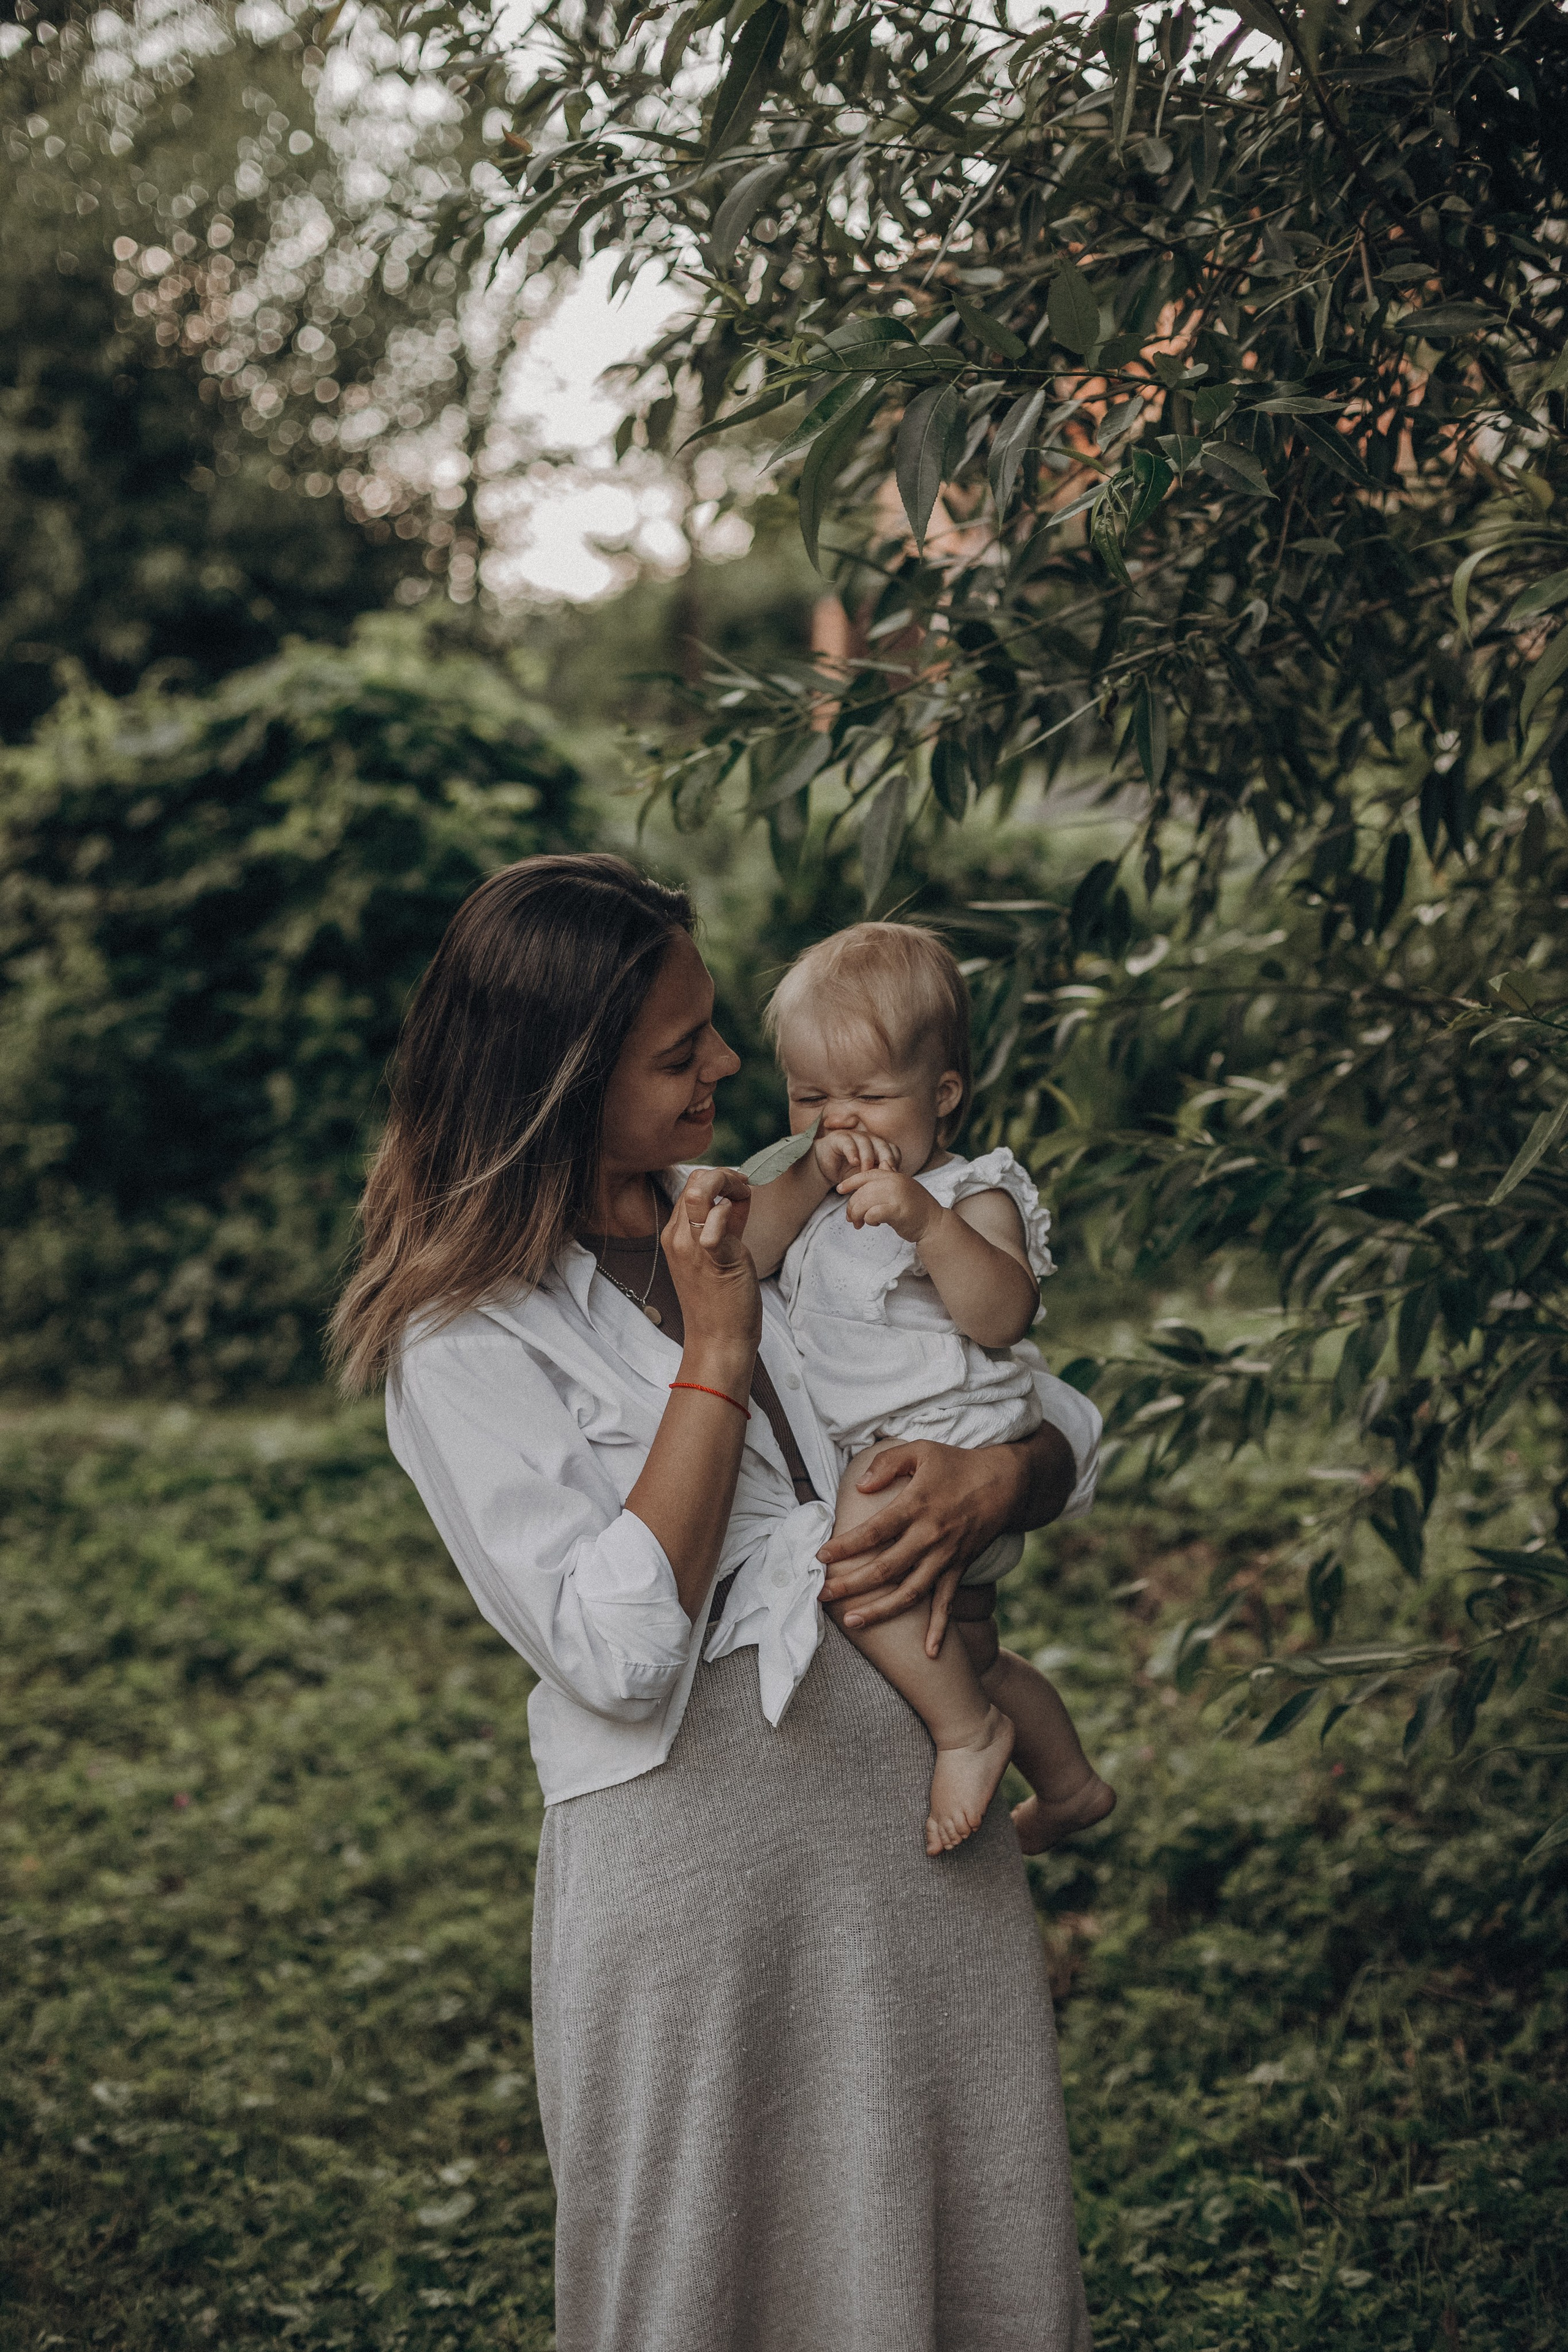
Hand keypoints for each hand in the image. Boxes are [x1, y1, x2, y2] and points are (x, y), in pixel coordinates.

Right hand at [661, 1167, 760, 1366]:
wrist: (719, 1340)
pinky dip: (730, 1209)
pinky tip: (738, 1214)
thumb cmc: (722, 1300)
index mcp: (675, 1234)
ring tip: (745, 1196)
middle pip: (695, 1180)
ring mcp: (692, 1247)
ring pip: (700, 1188)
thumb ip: (725, 1224)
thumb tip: (736, 1198)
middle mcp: (678, 1236)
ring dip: (729, 1183)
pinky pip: (716, 1219)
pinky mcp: (714, 1257)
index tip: (738, 1192)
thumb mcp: (718, 1254)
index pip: (691, 1186)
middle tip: (745, 1190)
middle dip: (724, 1176)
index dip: (718, 1181)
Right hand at [814, 1119, 898, 1188]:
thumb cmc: (848, 1172)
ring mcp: (855, 1137)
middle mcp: (869, 1140)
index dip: (895, 1160)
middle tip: (885, 1172)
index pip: (893, 1150)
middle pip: (882, 1144)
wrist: (825, 1168)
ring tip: (866, 1171)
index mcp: (878, 1148)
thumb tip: (893, 1189)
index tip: (894, 1174)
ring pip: (865, 1143)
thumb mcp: (865, 1178)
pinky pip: (848, 1143)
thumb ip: (878, 1179)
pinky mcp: (840, 1138)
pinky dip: (852, 1152)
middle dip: (886, 1158)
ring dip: (867, 1157)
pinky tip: (854, 1162)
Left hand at [816, 1438, 1027, 1656]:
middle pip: (886, 1568)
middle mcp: (930, 1535)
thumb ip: (887, 1464)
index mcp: (917, 1505)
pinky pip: (947, 1602)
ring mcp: (946, 1556)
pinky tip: (929, 1653)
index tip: (821, 1557)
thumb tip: (860, 1486)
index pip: (874, 1531)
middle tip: (823, 1596)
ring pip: (911, 1592)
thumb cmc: (957, 1463)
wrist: (1006, 1482)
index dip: (846, 1545)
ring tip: (853, 1622)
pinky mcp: (960, 1567)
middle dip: (852, 1584)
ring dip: (882, 1611)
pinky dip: (940, 1629)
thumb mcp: (921, 1450)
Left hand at [836, 1168, 938, 1244]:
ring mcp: (896, 1196)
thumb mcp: (903, 1188)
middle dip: (852, 1206)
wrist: (933, 1223)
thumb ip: (891, 1178)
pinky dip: (869, 1220)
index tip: (839, 1189)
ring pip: (864, 1203)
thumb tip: (883, 1164)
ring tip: (860, 1224)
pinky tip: (874, 1224)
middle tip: (851, 1219)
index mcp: (894, 1176)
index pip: (867, 1175)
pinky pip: (872, 1214)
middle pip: (862, 1192)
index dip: (850, 1181)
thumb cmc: (916, 1207)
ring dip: (858, 1215)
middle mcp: (894, 1182)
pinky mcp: (897, 1211)